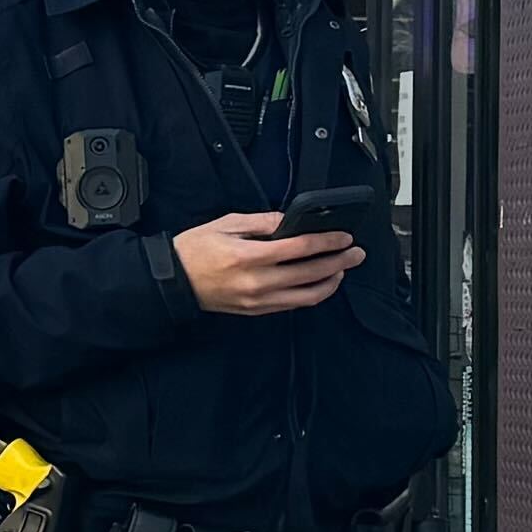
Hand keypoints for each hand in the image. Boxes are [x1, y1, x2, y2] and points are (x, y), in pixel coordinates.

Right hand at [173, 207, 362, 316]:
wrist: (174, 282)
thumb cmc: (195, 250)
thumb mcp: (226, 224)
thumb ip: (262, 222)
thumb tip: (290, 221)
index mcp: (249, 257)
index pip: (300, 248)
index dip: (327, 242)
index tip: (344, 237)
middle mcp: (258, 282)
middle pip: (311, 273)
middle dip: (339, 262)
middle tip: (356, 253)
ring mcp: (259, 300)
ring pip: (307, 295)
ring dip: (330, 282)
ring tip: (342, 269)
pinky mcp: (257, 310)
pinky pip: (293, 304)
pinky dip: (313, 294)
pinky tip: (320, 283)